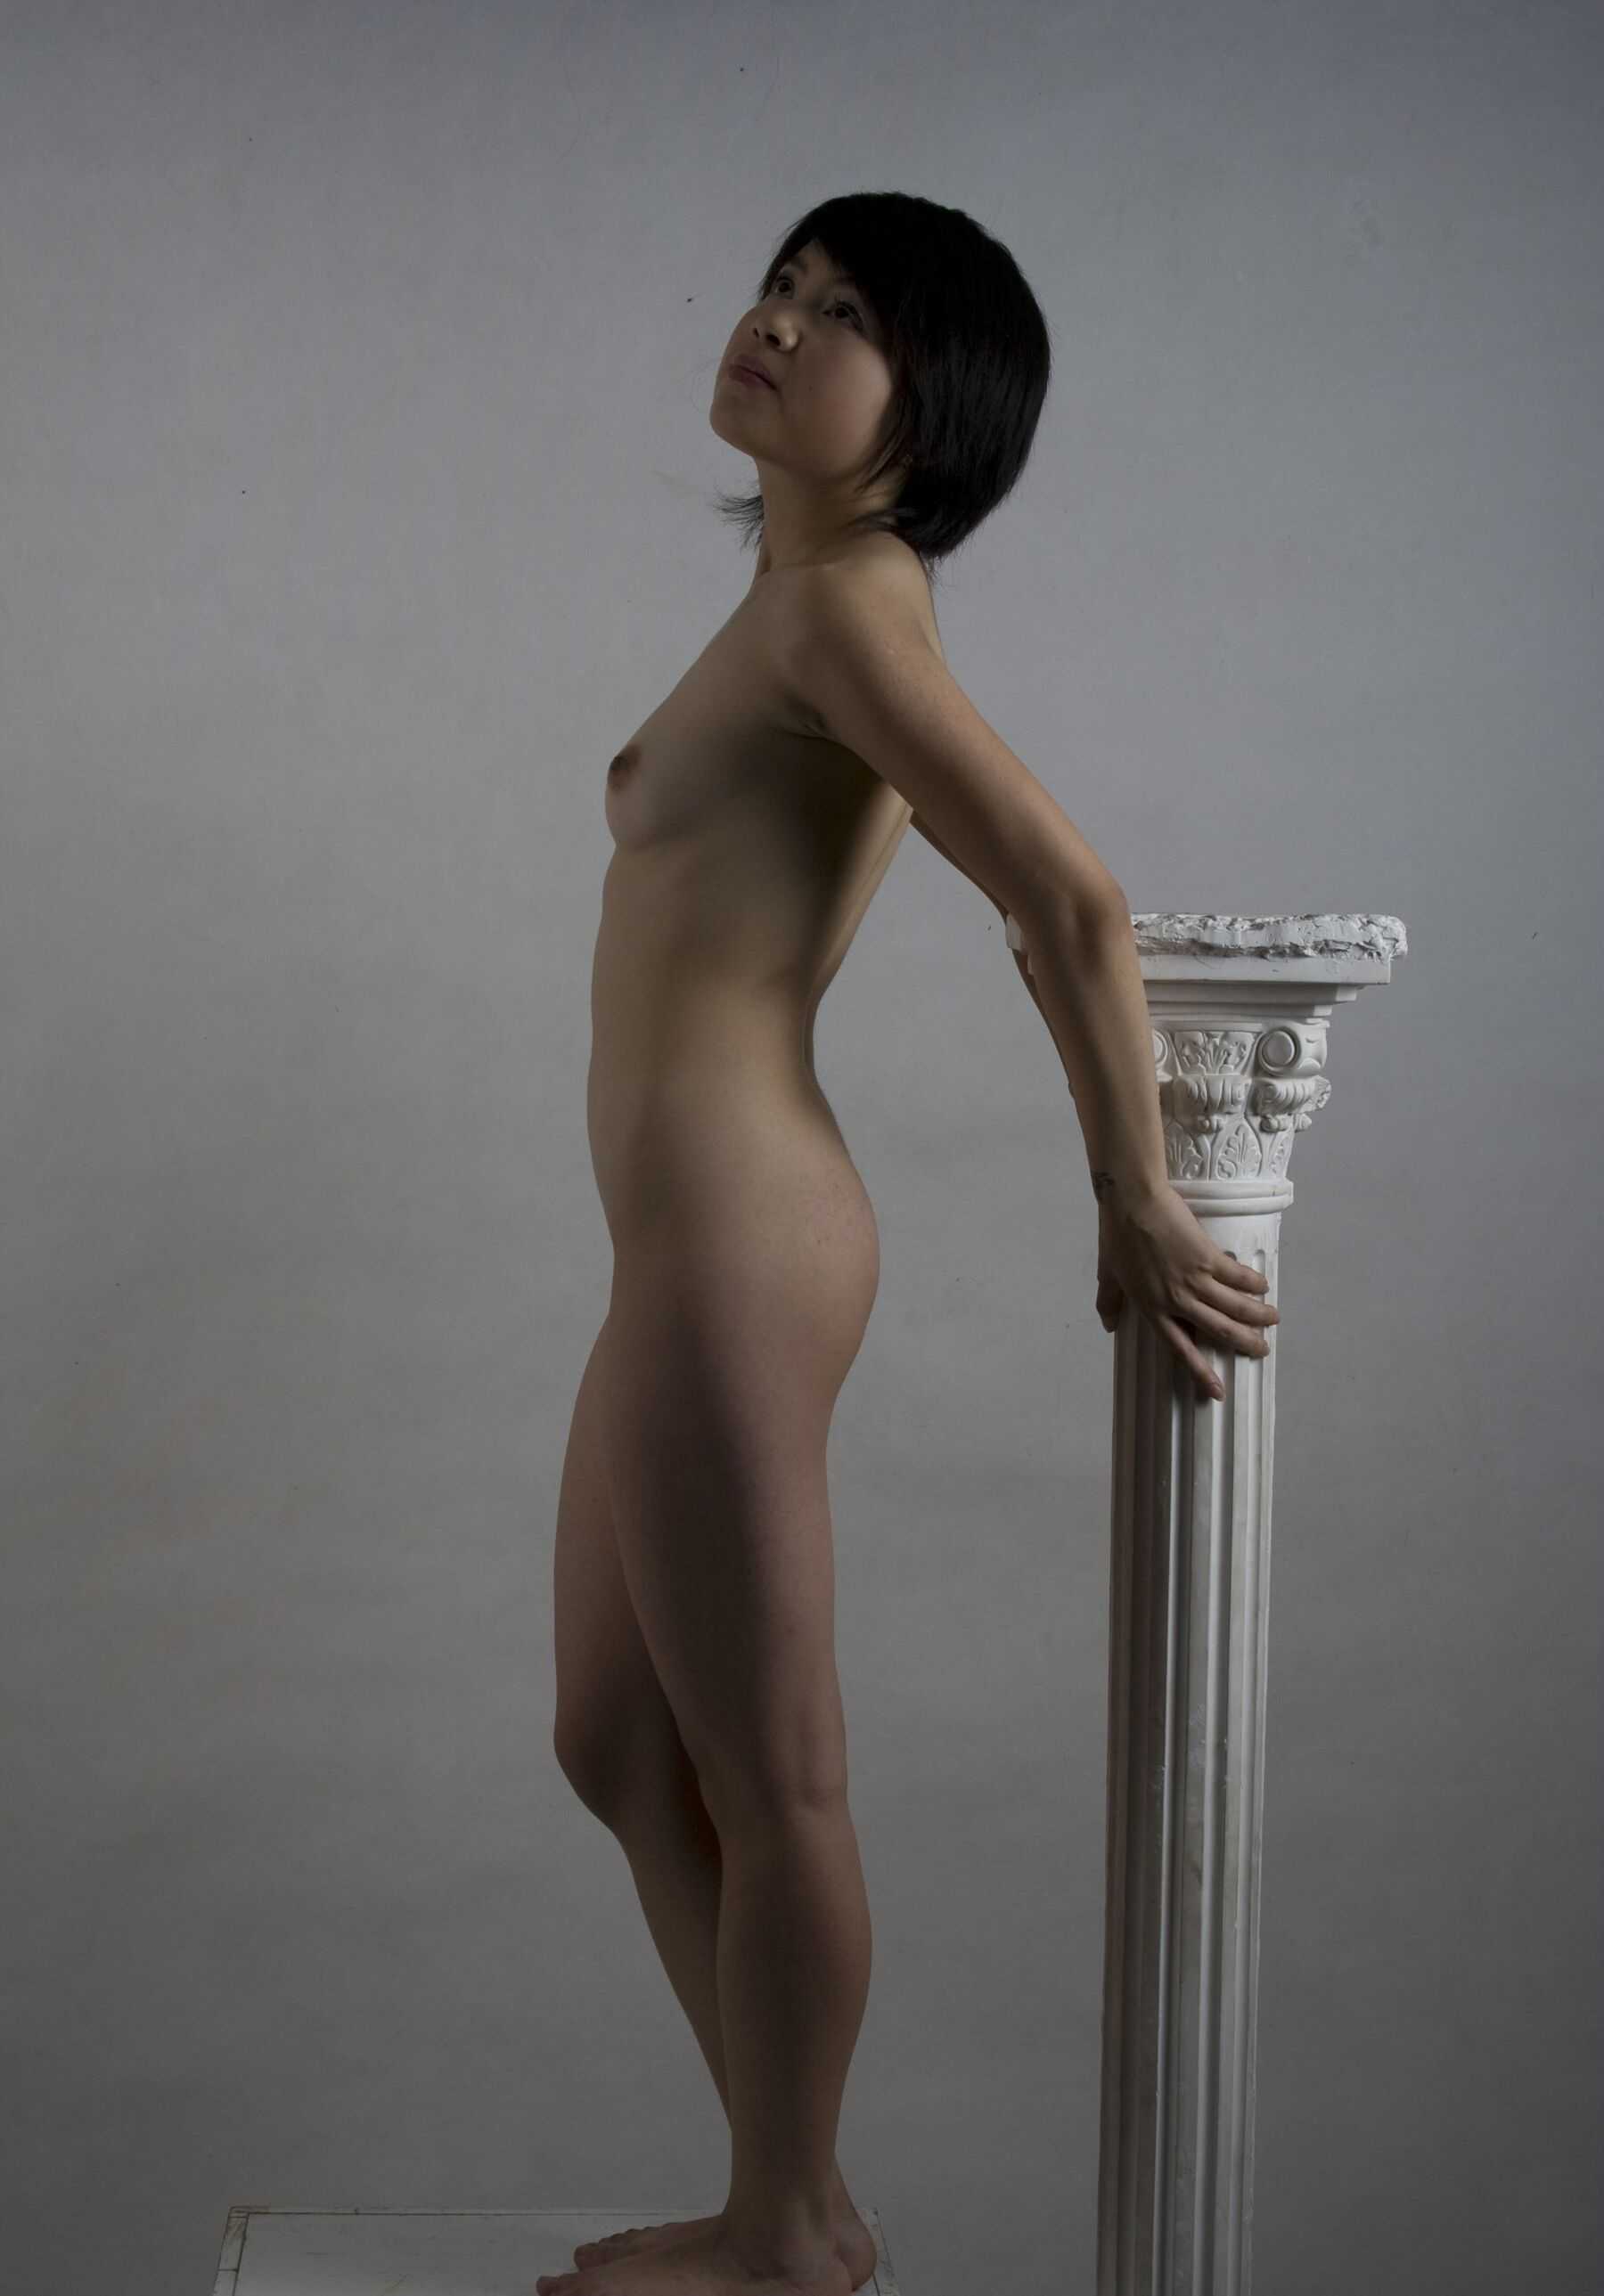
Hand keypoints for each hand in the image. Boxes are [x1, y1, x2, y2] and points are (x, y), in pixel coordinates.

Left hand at [1095, 1184, 1279, 1402]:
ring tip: (1273, 1319)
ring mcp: (1193, 1280)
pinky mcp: (1207, 1257)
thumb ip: (1108, 1301)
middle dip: (1245, 1343)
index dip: (1200, 1371)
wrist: (1131, 1200)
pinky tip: (1263, 1287)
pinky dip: (1253, 1284)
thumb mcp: (1106, 1273)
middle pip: (1218, 1330)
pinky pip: (1238, 1277)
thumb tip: (1107, 1325)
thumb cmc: (1117, 1233)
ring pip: (1234, 1307)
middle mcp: (1176, 1301)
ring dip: (1258, 1315)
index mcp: (1151, 1308)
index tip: (1217, 1392)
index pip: (1180, 1348)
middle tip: (1262, 1350)